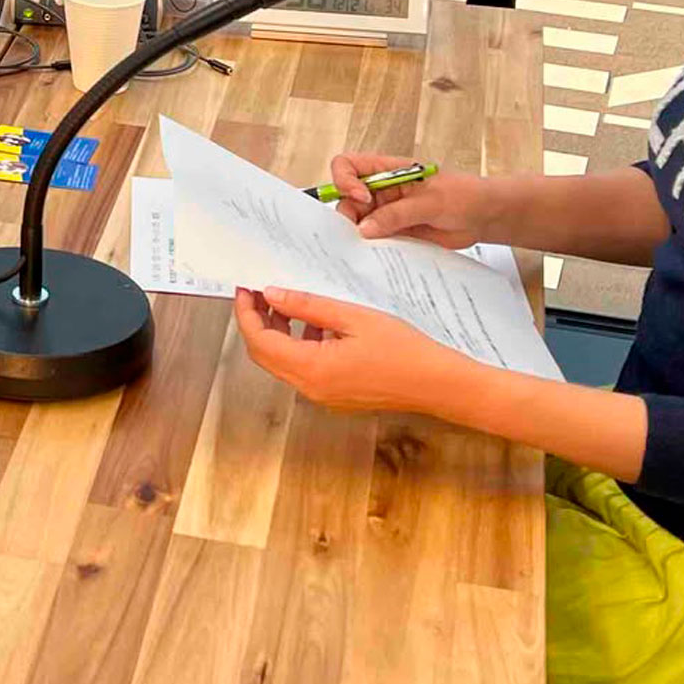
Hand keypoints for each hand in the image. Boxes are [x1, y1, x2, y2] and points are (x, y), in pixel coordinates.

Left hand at [231, 286, 476, 416]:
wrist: (436, 383)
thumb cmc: (403, 351)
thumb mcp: (352, 317)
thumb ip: (308, 306)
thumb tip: (273, 294)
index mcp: (312, 369)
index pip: (259, 342)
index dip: (247, 313)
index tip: (246, 288)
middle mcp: (311, 388)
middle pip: (265, 354)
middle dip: (258, 321)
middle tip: (261, 291)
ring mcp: (322, 395)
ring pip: (283, 361)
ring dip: (278, 332)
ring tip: (288, 301)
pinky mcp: (335, 395)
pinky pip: (304, 368)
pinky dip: (299, 344)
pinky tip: (317, 323)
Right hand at [324, 158, 494, 246]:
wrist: (484, 217)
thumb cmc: (464, 195)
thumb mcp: (430, 201)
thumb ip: (397, 213)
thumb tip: (365, 228)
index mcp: (388, 170)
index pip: (349, 165)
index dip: (346, 180)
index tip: (361, 197)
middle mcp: (383, 190)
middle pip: (347, 198)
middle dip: (349, 214)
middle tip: (359, 232)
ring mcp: (388, 212)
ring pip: (359, 222)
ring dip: (360, 235)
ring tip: (373, 246)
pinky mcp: (395, 232)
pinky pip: (375, 240)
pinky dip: (374, 249)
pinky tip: (382, 255)